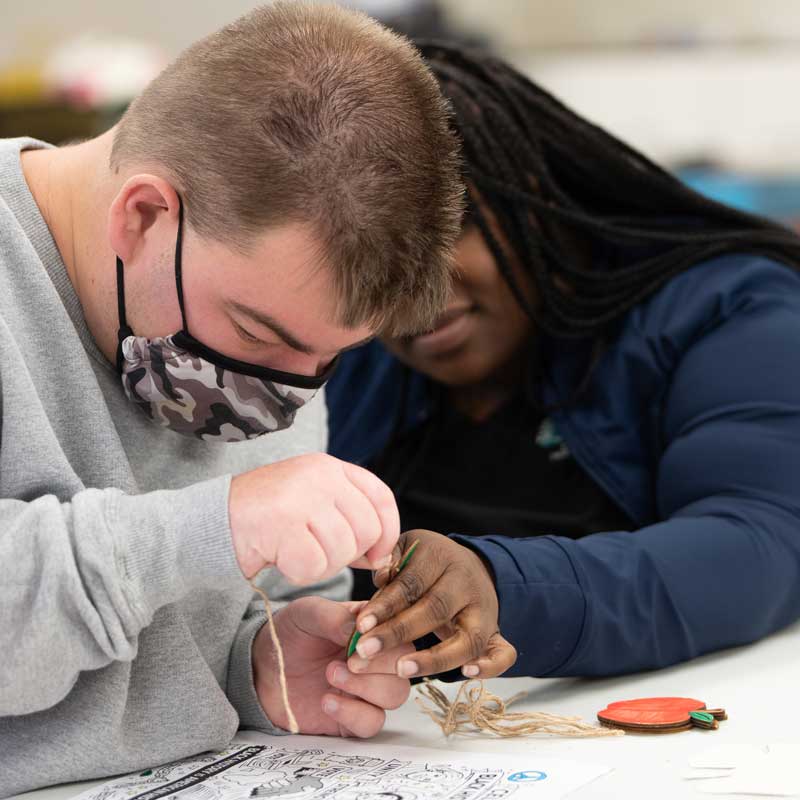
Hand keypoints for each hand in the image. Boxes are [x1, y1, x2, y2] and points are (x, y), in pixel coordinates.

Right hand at [229, 454, 398, 583]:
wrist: (210, 522)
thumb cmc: (266, 519)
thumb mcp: (312, 506)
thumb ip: (348, 521)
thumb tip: (383, 557)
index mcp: (329, 467)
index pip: (381, 497)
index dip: (388, 531)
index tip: (377, 555)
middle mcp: (319, 475)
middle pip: (367, 529)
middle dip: (348, 555)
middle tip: (318, 552)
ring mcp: (300, 497)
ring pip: (342, 550)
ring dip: (321, 565)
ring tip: (295, 551)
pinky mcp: (281, 523)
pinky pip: (314, 565)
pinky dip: (299, 572)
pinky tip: (281, 558)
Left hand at [253, 596, 413, 736]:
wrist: (261, 667)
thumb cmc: (290, 632)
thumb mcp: (308, 613)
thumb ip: (334, 617)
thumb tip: (360, 630)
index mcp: (373, 626)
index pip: (400, 628)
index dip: (387, 637)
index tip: (361, 640)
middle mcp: (377, 657)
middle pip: (404, 665)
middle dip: (378, 664)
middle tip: (347, 661)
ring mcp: (367, 688)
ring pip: (396, 695)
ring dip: (366, 687)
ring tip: (331, 675)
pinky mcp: (353, 717)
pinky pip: (372, 723)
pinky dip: (352, 714)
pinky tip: (327, 700)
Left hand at [347, 530, 516, 679]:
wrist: (469, 565)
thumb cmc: (427, 562)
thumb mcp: (407, 548)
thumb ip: (391, 561)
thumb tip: (381, 576)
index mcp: (442, 557)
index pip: (412, 583)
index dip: (385, 604)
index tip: (361, 624)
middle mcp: (468, 583)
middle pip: (435, 609)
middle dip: (397, 633)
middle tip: (365, 650)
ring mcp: (485, 611)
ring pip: (468, 638)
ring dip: (434, 658)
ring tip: (401, 670)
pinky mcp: (496, 633)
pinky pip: (503, 653)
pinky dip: (490, 667)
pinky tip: (466, 674)